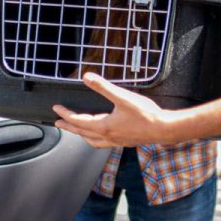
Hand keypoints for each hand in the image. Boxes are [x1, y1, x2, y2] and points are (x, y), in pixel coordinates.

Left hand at [53, 73, 177, 147]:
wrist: (164, 129)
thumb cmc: (146, 115)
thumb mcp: (122, 97)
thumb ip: (103, 87)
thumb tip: (87, 77)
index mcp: (104, 126)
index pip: (78, 121)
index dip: (66, 114)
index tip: (56, 109)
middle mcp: (108, 137)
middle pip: (82, 133)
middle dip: (69, 126)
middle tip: (58, 123)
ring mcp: (116, 141)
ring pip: (92, 141)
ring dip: (81, 135)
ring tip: (77, 130)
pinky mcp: (124, 142)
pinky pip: (103, 143)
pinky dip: (95, 139)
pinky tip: (101, 134)